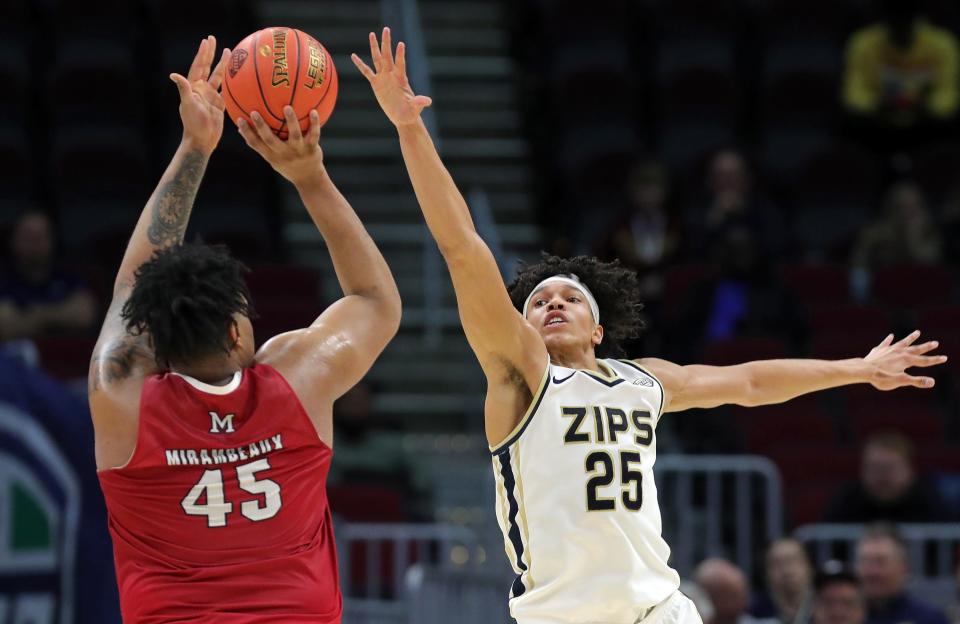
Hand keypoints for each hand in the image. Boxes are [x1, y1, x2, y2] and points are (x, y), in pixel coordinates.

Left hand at [170, 36, 229, 153]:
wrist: (202, 140)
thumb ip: (184, 89)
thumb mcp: (189, 105)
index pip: (199, 66)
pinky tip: (239, 75)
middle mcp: (202, 90)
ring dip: (223, 65)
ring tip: (230, 52)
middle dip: (210, 53)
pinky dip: (232, 82)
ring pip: (218, 77)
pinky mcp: (219, 105)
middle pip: (207, 67)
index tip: (206, 41)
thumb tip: (173, 75)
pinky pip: (227, 90)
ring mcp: (211, 97)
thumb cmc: (194, 124)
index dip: (202, 53)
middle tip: (214, 39)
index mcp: (194, 88)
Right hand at [238, 106, 323, 185]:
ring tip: (287, 107)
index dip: (247, 132)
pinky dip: (314, 123)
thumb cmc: (287, 165)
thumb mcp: (272, 158)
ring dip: (291, 121)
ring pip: (294, 135)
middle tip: (254, 112)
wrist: (309, 179)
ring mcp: (298, 151)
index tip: (239, 119)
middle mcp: (284, 154)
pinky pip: (314, 135)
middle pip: (270, 140)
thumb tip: (240, 129)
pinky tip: (314, 111)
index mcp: (272, 156)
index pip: (256, 144)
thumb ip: (259, 144)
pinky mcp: (311, 149)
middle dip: (261, 126)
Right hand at [351, 27, 432, 126]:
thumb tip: (428, 101)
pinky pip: (366, 72)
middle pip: (388, 56)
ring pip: (378, 59)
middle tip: (386, 29)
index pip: (400, 63)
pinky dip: (360, 64)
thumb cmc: (410, 112)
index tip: (400, 44)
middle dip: (386, 43)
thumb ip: (419, 102)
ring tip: (372, 34)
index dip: (400, 55)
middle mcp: (392, 75)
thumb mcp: (415, 108)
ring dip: (375, 47)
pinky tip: (353, 56)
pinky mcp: (376, 84)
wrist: (403, 117)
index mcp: (401, 78)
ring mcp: (383, 78)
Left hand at [863, 330, 947, 389]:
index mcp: (906, 360)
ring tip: (917, 332)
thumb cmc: (882, 377)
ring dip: (910, 338)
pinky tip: (891, 336)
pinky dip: (889, 340)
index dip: (935, 360)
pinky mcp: (879, 350)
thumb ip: (917, 381)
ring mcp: (889, 350)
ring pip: (902, 342)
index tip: (945, 357)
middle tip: (935, 343)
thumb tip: (932, 382)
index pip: (924, 361)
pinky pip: (886, 343)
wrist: (863, 370)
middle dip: (926, 347)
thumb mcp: (901, 381)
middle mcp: (899, 352)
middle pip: (916, 349)